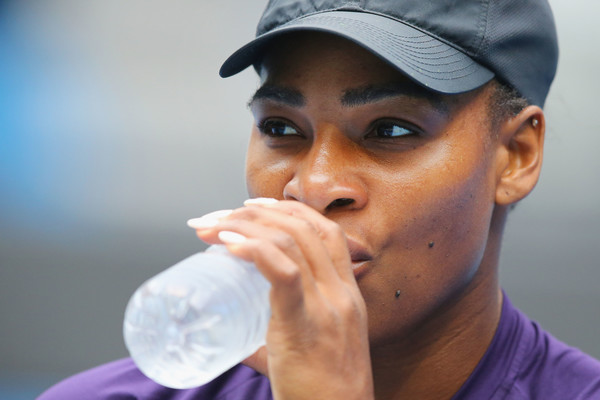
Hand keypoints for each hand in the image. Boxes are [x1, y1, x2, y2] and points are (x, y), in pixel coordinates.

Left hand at [189, 199, 373, 399]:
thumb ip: (279, 336)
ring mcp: (327, 306)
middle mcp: (341, 292)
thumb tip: (241, 338)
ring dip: (244, 226)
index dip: (289, 209)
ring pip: (289, 241)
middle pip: (302, 227)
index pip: (325, 230)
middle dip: (254, 212)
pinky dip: (253, 250)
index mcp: (347, 293)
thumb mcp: (312, 349)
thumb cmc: (322, 393)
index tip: (253, 204)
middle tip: (217, 217)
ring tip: (211, 228)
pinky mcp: (306, 324)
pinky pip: (283, 273)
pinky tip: (227, 244)